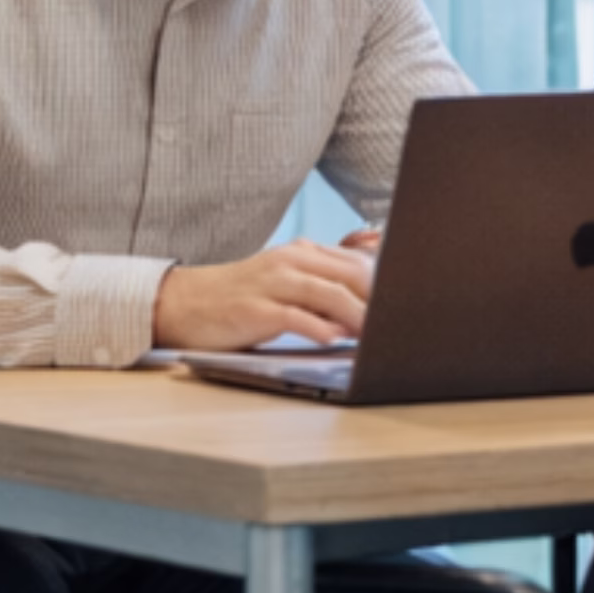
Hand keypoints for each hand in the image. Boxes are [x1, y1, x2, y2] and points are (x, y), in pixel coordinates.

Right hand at [155, 236, 381, 350]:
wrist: (183, 303)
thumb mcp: (285, 284)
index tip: (410, 303)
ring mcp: (271, 284)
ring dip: (358, 315)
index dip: (386, 284)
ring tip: (379, 334)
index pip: (356, 263)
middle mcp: (290, 262)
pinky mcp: (254, 310)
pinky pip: (293, 316)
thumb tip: (368, 311)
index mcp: (302, 253)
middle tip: (403, 322)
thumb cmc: (242, 299)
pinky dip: (318, 327)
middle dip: (380, 299)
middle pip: (349, 275)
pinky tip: (335, 339)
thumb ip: (322, 291)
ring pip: (328, 293)